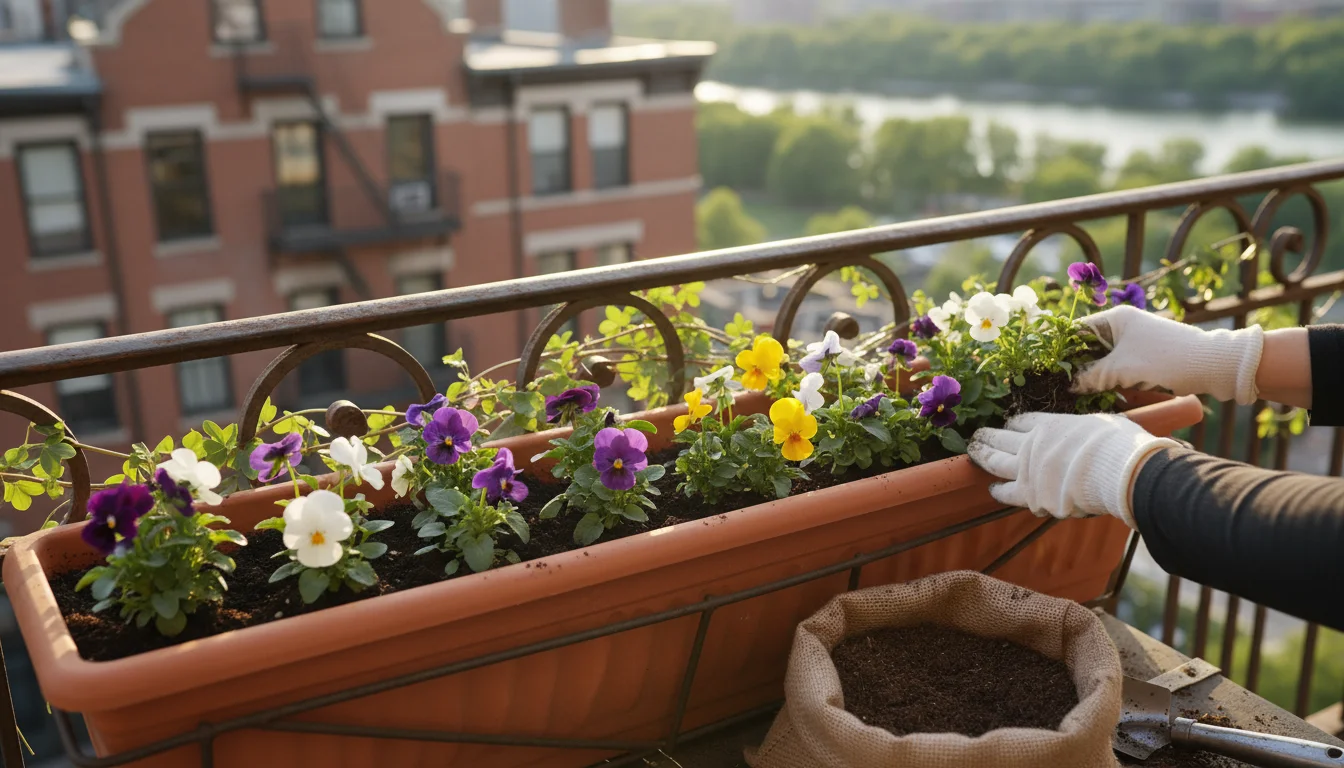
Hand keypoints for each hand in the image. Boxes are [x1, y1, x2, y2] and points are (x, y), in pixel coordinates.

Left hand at [968, 413, 1179, 526]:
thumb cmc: (1118, 445)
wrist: (1117, 473)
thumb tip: (1090, 431)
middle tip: (976, 437)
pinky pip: (1010, 494)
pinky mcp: (1032, 496)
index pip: (1022, 421)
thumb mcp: (1101, 424)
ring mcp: (1029, 472)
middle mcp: (1033, 446)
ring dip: (983, 458)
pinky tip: (994, 490)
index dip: (1013, 424)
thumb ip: (1084, 428)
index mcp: (1050, 425)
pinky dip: (1000, 492)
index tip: (1008, 425)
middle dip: (987, 438)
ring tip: (974, 456)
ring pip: (996, 464)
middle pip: (1001, 439)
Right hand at [1074, 305, 1263, 404]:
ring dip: (1092, 375)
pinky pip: (1118, 368)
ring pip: (1103, 359)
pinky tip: (1098, 395)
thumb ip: (1090, 377)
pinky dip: (1108, 380)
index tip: (1046, 369)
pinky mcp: (1146, 358)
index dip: (1060, 349)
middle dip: (1074, 366)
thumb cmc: (1166, 359)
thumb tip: (1066, 385)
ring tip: (1074, 392)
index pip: (1076, 330)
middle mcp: (1124, 326)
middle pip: (1088, 347)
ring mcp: (1136, 342)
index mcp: (1115, 318)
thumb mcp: (1121, 370)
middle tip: (1058, 384)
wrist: (1215, 365)